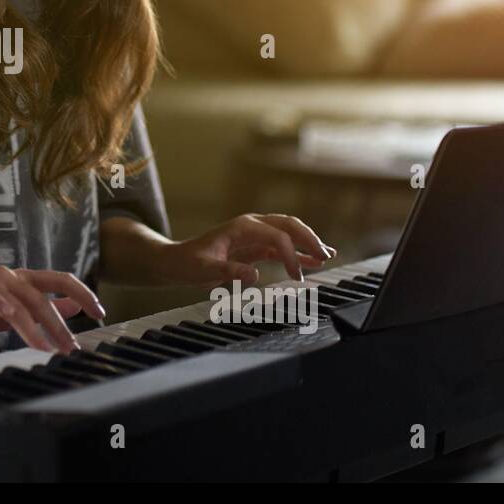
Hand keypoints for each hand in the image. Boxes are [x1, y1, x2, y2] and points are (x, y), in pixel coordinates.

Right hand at [0, 267, 105, 354]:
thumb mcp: (14, 312)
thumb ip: (43, 308)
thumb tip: (75, 306)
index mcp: (22, 278)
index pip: (60, 278)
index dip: (83, 292)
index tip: (101, 311)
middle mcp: (10, 275)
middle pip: (47, 292)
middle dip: (65, 321)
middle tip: (75, 346)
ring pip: (28, 301)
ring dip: (46, 327)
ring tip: (56, 350)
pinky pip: (5, 307)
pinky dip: (22, 325)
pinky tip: (33, 341)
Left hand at [169, 213, 336, 284]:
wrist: (175, 262)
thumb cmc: (187, 263)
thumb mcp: (203, 270)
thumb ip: (227, 272)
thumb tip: (254, 275)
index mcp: (241, 227)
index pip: (276, 236)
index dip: (290, 255)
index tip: (295, 277)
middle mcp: (251, 226)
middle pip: (288, 226)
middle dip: (309, 239)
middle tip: (325, 256)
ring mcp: (255, 235)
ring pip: (289, 233)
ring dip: (308, 243)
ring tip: (328, 256)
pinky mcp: (255, 247)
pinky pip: (282, 248)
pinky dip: (298, 254)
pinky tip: (314, 262)